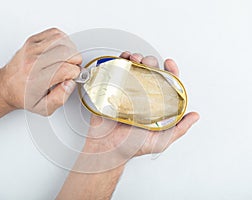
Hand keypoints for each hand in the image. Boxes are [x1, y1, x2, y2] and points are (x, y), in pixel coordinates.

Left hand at [0, 28, 81, 115]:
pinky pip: (54, 33)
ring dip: (71, 50)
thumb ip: (60, 98)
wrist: (6, 86)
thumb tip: (70, 83)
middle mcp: (33, 61)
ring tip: (67, 59)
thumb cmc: (24, 96)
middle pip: (66, 52)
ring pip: (62, 40)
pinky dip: (63, 40)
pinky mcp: (31, 41)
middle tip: (72, 68)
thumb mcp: (43, 108)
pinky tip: (61, 50)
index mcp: (36, 79)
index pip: (66, 69)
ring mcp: (31, 48)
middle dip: (75, 61)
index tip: (73, 77)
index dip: (75, 73)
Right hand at [79, 52, 199, 171]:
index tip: (169, 64)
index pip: (167, 84)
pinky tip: (123, 59)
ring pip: (135, 70)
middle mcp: (143, 97)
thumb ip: (179, 129)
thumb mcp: (161, 141)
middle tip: (148, 63)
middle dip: (151, 62)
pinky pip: (118, 73)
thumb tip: (194, 116)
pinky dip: (120, 62)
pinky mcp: (114, 91)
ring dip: (136, 59)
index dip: (170, 72)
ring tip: (135, 59)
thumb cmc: (133, 146)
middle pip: (150, 73)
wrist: (109, 147)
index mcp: (156, 106)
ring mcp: (128, 93)